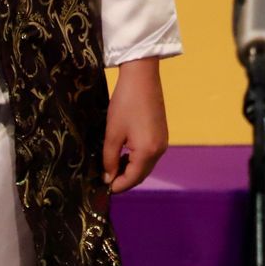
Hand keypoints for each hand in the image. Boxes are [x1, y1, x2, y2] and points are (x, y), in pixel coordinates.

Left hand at [103, 58, 169, 192]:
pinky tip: (124, 154)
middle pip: (141, 175)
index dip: (116, 186)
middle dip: (124, 180)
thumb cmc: (125, 104)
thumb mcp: (113, 133)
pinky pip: (150, 155)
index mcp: (148, 152)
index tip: (101, 188)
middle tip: (105, 178)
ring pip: (146, 166)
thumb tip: (108, 178)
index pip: (132, 179)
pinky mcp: (162, 134)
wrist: (142, 77)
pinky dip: (138, 160)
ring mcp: (163, 142)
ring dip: (131, 170)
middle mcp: (160, 150)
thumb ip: (109, 159)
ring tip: (112, 166)